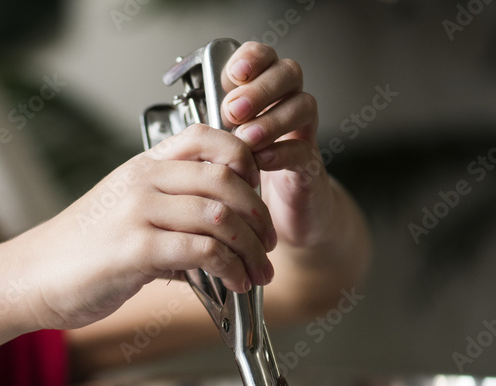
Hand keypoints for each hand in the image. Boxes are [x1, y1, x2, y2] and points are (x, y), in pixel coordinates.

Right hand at [13, 124, 275, 329]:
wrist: (31, 277)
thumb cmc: (77, 253)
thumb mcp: (126, 220)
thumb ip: (171, 223)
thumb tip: (215, 246)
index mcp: (141, 167)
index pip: (207, 137)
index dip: (245, 160)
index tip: (256, 194)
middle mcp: (141, 181)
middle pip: (225, 178)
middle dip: (259, 214)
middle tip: (268, 243)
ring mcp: (137, 212)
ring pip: (220, 215)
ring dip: (251, 249)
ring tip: (259, 272)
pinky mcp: (134, 249)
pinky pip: (202, 251)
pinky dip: (230, 268)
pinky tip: (235, 284)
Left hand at [220, 41, 333, 248]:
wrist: (279, 218)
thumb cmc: (244, 177)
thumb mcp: (221, 149)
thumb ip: (211, 131)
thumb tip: (185, 126)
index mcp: (262, 95)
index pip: (263, 58)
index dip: (251, 59)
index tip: (232, 75)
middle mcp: (285, 106)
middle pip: (288, 73)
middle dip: (259, 88)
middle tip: (234, 111)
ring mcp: (302, 133)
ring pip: (303, 105)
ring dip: (270, 119)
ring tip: (245, 139)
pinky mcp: (310, 165)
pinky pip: (304, 148)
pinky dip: (282, 151)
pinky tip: (261, 160)